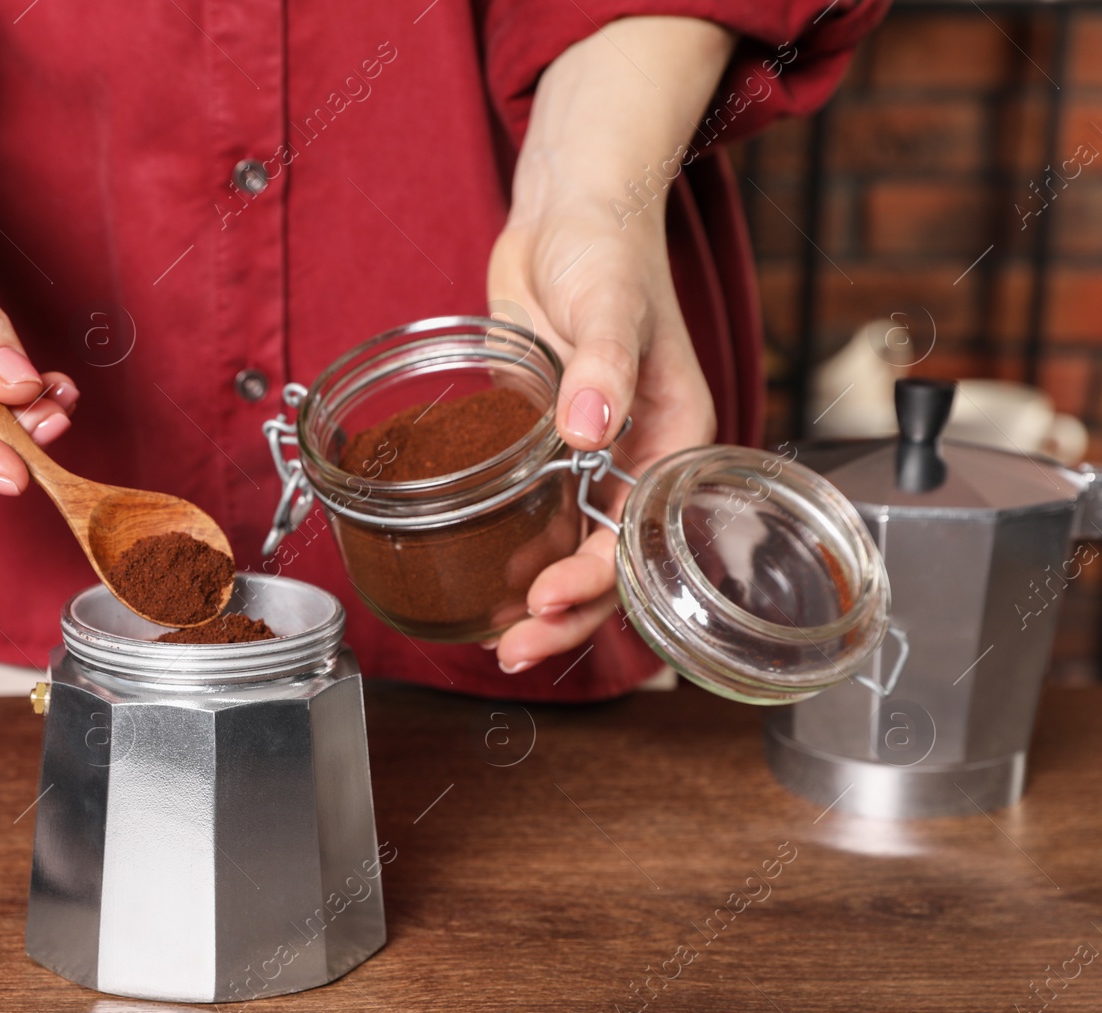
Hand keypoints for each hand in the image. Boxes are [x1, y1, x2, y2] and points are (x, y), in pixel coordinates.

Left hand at [484, 18, 733, 673]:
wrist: (563, 214)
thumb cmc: (607, 249)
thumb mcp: (610, 301)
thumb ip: (603, 364)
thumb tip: (591, 425)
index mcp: (677, 439)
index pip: (647, 535)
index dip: (600, 579)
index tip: (549, 600)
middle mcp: (637, 461)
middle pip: (612, 565)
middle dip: (566, 616)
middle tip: (513, 650)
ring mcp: (591, 461)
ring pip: (573, 553)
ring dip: (538, 602)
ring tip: (495, 642)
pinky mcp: (548, 450)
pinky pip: (538, 518)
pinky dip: (516, 556)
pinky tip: (483, 587)